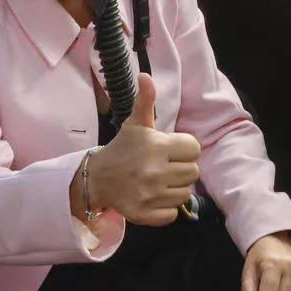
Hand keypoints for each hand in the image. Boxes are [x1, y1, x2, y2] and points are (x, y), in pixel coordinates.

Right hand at [86, 73, 201, 225]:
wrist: (96, 178)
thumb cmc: (122, 149)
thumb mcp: (135, 124)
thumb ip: (145, 100)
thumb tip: (146, 76)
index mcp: (157, 146)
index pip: (194, 149)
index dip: (184, 149)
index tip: (170, 151)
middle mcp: (154, 171)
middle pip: (193, 173)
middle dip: (181, 169)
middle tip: (165, 167)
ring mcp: (150, 195)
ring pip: (185, 194)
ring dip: (174, 189)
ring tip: (159, 182)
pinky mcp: (144, 214)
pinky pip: (172, 214)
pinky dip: (165, 208)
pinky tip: (154, 197)